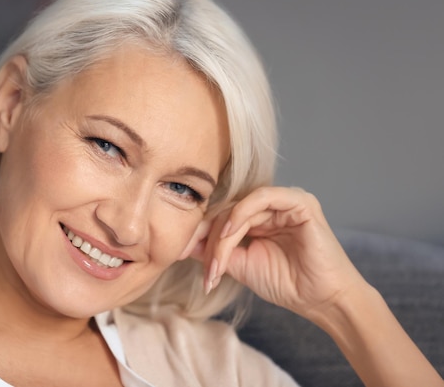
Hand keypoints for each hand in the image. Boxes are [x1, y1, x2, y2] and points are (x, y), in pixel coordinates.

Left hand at [194, 186, 364, 320]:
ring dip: (223, 236)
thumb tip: (183, 243)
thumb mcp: (241, 265)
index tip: (178, 253)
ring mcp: (285, 202)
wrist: (321, 300)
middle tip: (205, 270)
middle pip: (226, 213)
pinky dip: (242, 213)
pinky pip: (263, 197)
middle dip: (209, 241)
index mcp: (258, 218)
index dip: (199, 235)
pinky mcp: (300, 202)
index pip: (221, 218)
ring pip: (239, 207)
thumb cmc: (288, 284)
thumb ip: (215, 251)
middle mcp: (271, 207)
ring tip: (217, 265)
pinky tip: (230, 233)